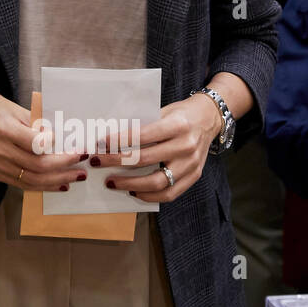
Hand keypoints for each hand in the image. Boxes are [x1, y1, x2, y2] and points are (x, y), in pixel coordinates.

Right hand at [0, 84, 88, 189]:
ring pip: (31, 180)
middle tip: (82, 164)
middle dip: (65, 167)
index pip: (37, 145)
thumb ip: (37, 123)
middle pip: (37, 166)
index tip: (76, 147)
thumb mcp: (14, 107)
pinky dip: (42, 185)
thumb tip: (61, 137)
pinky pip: (21, 184)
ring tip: (76, 177)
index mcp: (3, 128)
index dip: (59, 149)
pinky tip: (58, 183)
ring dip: (57, 180)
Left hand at [91, 93, 220, 202]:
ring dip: (130, 184)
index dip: (119, 141)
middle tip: (97, 163)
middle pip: (145, 159)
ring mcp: (192, 164)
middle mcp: (186, 145)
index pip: (143, 135)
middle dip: (116, 162)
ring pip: (157, 182)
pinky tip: (133, 191)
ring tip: (111, 182)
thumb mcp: (162, 111)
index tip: (100, 143)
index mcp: (177, 125)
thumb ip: (142, 124)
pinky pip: (170, 193)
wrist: (209, 118)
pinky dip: (149, 195)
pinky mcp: (194, 176)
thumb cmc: (179, 114)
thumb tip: (110, 138)